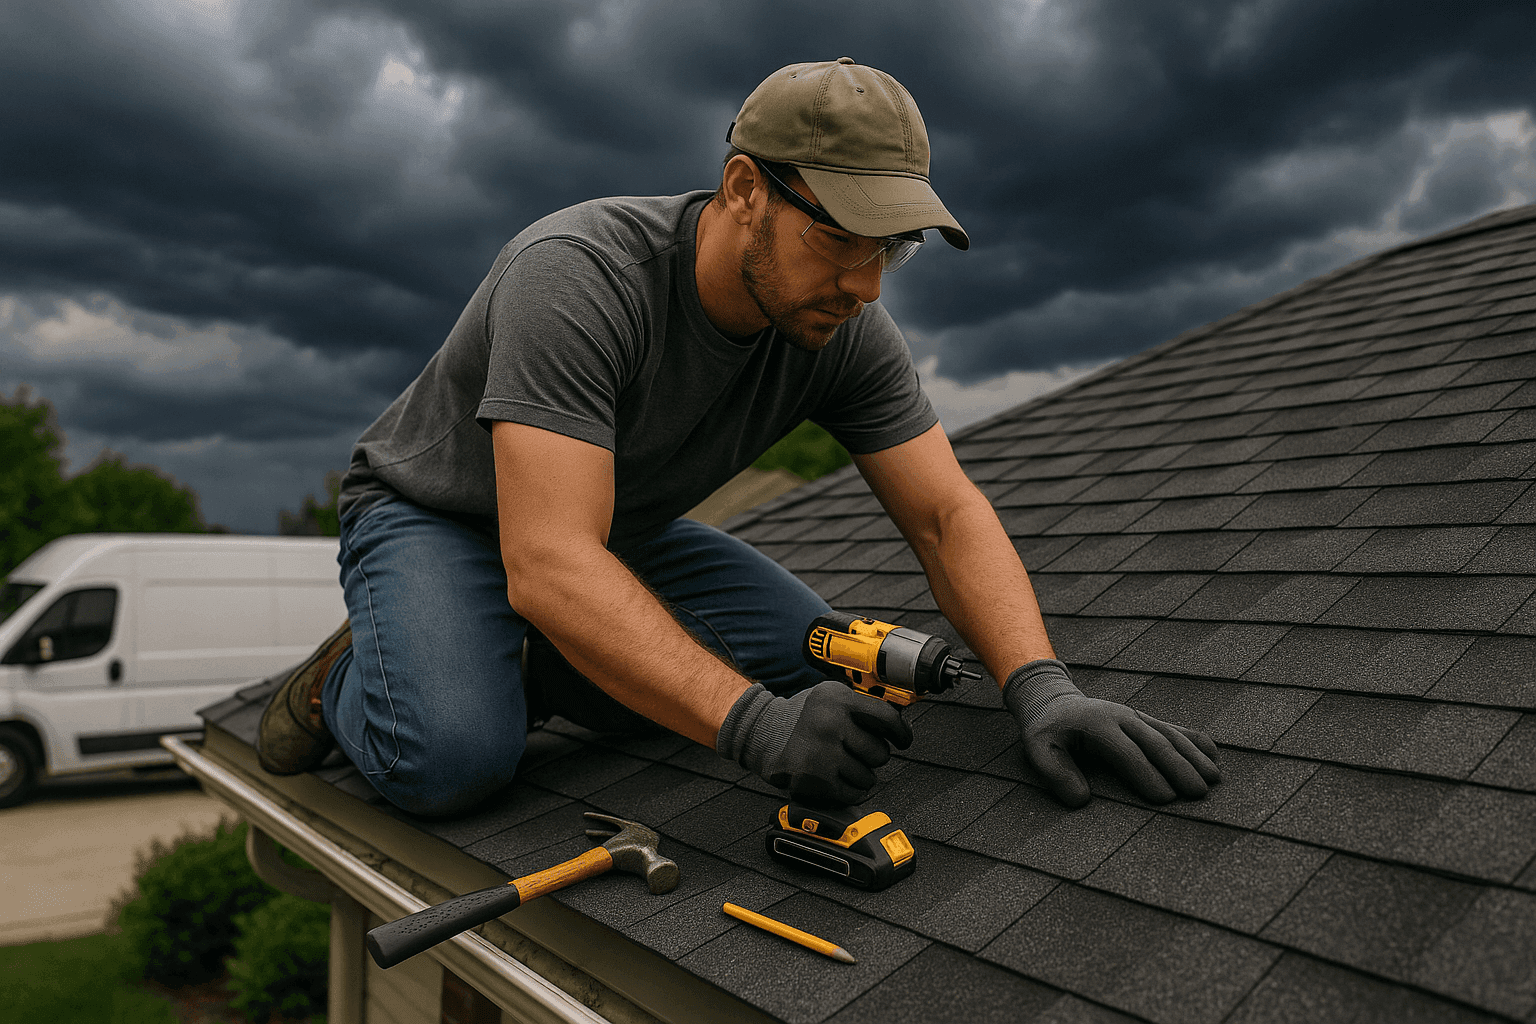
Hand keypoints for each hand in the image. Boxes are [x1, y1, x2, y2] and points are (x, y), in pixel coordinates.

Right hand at [716, 681, 912, 805]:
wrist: (763, 733)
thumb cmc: (802, 717)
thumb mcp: (830, 697)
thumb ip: (862, 706)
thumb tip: (900, 724)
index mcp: (837, 700)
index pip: (886, 718)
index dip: (901, 733)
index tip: (903, 740)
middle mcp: (830, 724)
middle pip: (879, 752)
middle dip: (873, 756)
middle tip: (855, 751)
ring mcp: (822, 753)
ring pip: (868, 776)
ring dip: (860, 775)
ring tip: (841, 764)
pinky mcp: (815, 779)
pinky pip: (853, 793)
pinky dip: (850, 791)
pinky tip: (836, 778)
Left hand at [1003, 660, 1220, 807]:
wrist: (1053, 702)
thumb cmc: (1048, 733)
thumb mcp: (1038, 750)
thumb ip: (1055, 774)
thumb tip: (1081, 800)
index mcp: (1097, 725)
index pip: (1127, 753)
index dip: (1146, 775)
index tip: (1165, 798)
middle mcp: (1122, 716)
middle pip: (1156, 743)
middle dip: (1179, 768)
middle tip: (1198, 793)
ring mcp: (1136, 715)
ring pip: (1170, 734)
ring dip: (1193, 755)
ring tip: (1214, 778)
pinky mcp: (1144, 718)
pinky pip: (1173, 727)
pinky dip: (1194, 739)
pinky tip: (1214, 753)